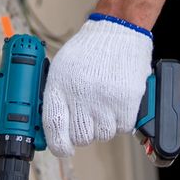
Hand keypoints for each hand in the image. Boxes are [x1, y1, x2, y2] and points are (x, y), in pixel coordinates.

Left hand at [41, 15, 152, 157]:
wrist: (119, 31)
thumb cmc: (89, 50)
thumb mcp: (61, 68)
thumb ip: (55, 98)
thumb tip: (52, 128)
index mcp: (60, 86)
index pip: (54, 128)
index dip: (58, 145)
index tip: (63, 148)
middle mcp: (81, 95)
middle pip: (80, 137)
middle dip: (83, 132)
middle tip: (87, 116)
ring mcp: (104, 100)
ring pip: (102, 135)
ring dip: (103, 125)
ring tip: (103, 103)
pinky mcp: (126, 102)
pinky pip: (122, 128)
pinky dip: (120, 120)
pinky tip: (116, 102)